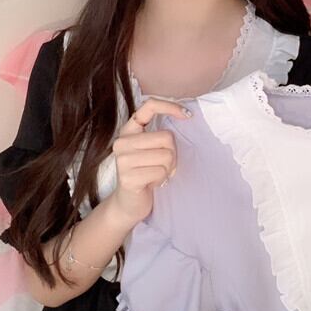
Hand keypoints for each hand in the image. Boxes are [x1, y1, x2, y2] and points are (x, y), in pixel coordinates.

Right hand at [107, 98, 190, 226]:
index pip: (149, 106)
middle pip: (167, 137)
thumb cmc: (145, 173)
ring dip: (168, 169)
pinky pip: (161, 172)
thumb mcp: (150, 150)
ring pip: (167, 156)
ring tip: (156, 175)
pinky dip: (162, 179)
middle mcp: (122, 142)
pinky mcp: (128, 177)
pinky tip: (152, 183)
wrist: (128, 204)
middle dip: (173, 153)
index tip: (187, 115)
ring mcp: (123, 160)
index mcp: (128, 131)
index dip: (170, 107)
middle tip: (163, 165)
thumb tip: (185, 116)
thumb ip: (160, 135)